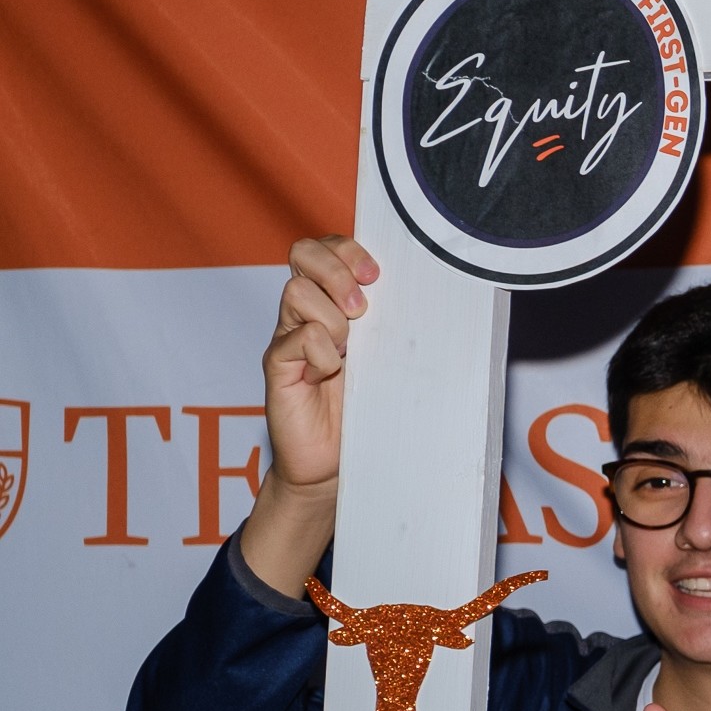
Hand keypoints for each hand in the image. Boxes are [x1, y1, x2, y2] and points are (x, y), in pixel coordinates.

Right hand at [263, 236, 376, 498]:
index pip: (326, 248)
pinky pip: (294, 338)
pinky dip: (319, 352)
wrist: (337, 461)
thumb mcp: (390, 357)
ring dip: (332, 318)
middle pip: (303, 253)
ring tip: (347, 351)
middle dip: (338, 272)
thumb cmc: (368, 407)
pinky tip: (329, 374)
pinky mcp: (278, 365)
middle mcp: (306, 312)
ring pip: (297, 291)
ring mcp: (289, 336)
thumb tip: (432, 294)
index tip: (377, 275)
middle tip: (361, 310)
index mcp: (332, 302)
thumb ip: (396, 325)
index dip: (348, 250)